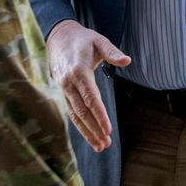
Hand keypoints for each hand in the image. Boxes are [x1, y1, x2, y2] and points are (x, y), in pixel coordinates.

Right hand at [46, 20, 130, 152]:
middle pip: (82, 111)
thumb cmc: (83, 40)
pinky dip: (81, 126)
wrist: (58, 38)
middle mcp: (68, 83)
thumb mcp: (99, 40)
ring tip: (100, 146)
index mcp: (78, 71)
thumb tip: (127, 60)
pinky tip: (91, 136)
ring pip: (75, 115)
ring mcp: (64, 89)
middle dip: (94, 128)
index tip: (108, 129)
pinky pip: (72, 112)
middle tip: (106, 144)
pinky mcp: (64, 93)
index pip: (90, 98)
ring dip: (87, 132)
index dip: (99, 115)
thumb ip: (113, 52)